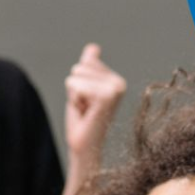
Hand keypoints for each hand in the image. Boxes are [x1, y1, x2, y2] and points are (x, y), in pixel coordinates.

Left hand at [64, 43, 125, 176]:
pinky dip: (74, 100)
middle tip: (86, 109)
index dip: (78, 85)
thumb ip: (89, 68)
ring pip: (76, 76)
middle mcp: (120, 83)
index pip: (85, 63)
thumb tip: (93, 47)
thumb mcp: (83, 90)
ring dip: (74, 96)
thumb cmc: (84, 122)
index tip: (87, 103)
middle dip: (75, 90)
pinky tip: (85, 113)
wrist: (85, 147)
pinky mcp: (107, 96)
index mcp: (117, 80)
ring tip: (85, 111)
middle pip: (79, 68)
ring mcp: (115, 89)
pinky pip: (76, 86)